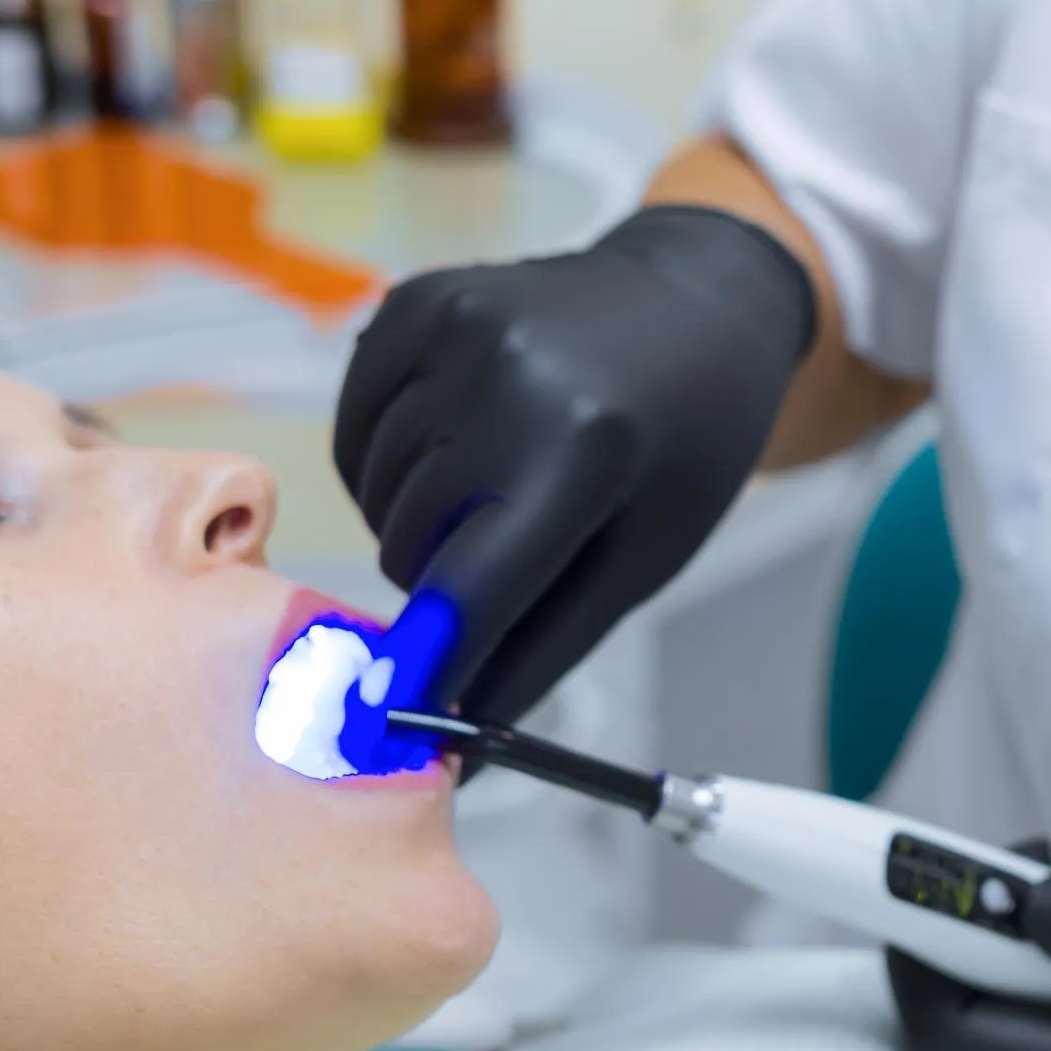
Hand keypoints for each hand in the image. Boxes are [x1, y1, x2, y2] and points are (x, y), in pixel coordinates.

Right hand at [333, 207, 816, 723]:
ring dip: (415, 518)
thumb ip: (537, 654)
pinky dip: (388, 461)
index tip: (393, 721)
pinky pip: (355, 429)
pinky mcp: (412, 299)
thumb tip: (449, 750)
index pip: (470, 585)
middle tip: (511, 551)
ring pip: (374, 492)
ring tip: (495, 487)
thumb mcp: (640, 558)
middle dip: (442, 576)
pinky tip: (456, 445)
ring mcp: (453, 323)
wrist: (695, 302)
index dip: (427, 663)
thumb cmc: (681, 447)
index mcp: (584, 445)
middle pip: (408, 541)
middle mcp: (507, 373)